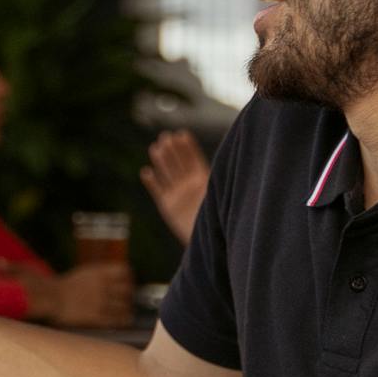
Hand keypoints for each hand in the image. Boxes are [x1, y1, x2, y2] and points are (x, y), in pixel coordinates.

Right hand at [1, 259, 132, 328]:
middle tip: (119, 300)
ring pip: (127, 303)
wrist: (44, 306)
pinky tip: (117, 321)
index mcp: (93, 272)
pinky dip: (123, 320)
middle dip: (127, 295)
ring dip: (125, 308)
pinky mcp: (102, 317)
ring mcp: (103, 300)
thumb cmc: (39, 292)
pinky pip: (123, 318)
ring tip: (118, 311)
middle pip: (128, 289)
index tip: (120, 283)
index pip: (124, 271)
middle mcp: (102, 285)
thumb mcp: (30, 275)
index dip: (126, 277)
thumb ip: (18, 269)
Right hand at [142, 129, 211, 245]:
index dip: (188, 148)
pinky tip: (146, 172)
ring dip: (161, 161)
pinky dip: (152, 183)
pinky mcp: (167, 207)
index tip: (182, 135)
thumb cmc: (219, 220)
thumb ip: (219, 182)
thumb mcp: (220, 196)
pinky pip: (158, 191)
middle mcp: (189, 186)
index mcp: (203, 182)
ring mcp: (177, 195)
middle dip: (173, 150)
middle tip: (166, 137)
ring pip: (167, 174)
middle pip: (179, 164)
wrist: (209, 242)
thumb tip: (231, 161)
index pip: (194, 160)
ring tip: (156, 148)